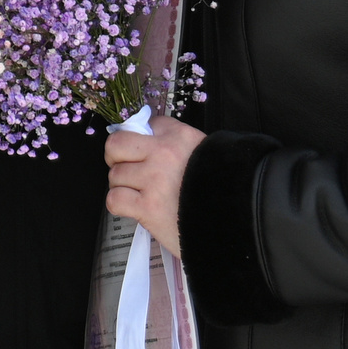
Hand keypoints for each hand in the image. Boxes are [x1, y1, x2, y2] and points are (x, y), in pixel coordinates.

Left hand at [105, 115, 205, 253]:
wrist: (233, 223)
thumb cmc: (217, 191)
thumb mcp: (202, 155)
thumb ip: (174, 144)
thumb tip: (143, 138)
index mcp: (179, 137)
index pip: (143, 125)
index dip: (137, 141)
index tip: (140, 152)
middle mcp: (164, 153)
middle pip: (116, 145)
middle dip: (115, 158)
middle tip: (127, 169)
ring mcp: (154, 180)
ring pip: (114, 175)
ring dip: (123, 186)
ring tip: (140, 194)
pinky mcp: (148, 207)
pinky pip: (114, 199)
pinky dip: (120, 205)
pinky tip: (134, 208)